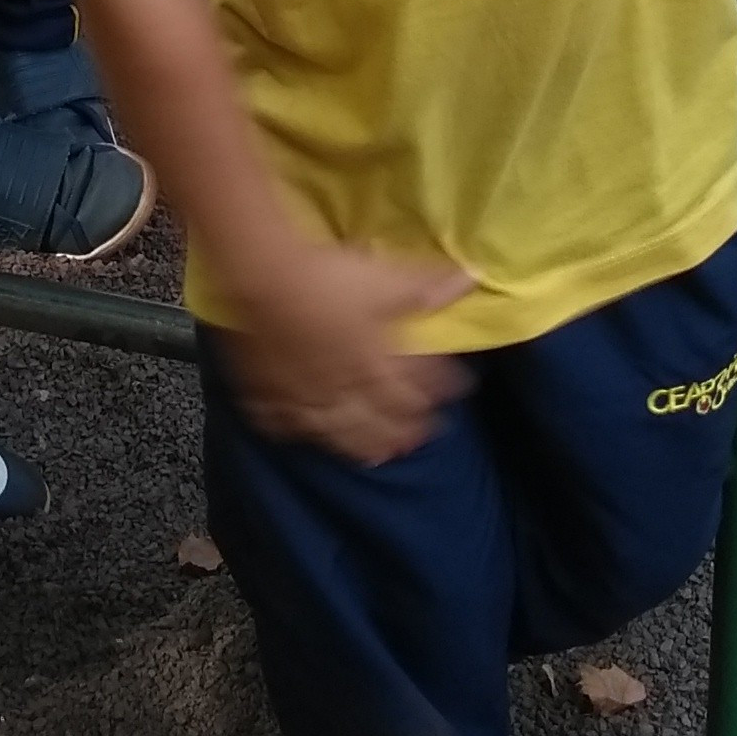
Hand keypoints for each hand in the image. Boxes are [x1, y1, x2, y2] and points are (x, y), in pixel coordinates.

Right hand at [215, 239, 467, 462]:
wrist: (265, 280)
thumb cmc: (331, 280)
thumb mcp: (388, 281)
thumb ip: (428, 287)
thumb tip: (471, 278)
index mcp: (373, 368)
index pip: (411, 393)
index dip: (436, 395)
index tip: (455, 395)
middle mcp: (342, 392)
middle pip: (375, 424)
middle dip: (399, 434)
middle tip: (417, 442)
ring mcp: (304, 396)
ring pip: (335, 432)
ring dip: (358, 446)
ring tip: (374, 457)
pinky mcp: (268, 391)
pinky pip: (282, 421)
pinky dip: (296, 430)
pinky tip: (303, 432)